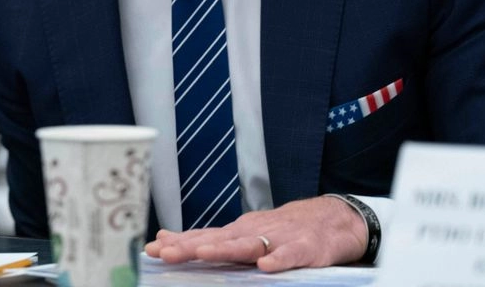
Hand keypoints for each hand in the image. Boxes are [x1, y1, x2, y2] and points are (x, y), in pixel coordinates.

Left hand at [144, 195, 367, 271]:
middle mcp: (254, 232)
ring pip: (250, 245)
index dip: (178, 243)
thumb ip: (209, 239)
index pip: (203, 237)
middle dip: (191, 246)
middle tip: (166, 252)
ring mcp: (279, 239)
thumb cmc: (285, 229)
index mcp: (239, 232)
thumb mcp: (245, 233)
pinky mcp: (305, 248)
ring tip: (204, 253)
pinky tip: (266, 267)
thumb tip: (165, 238)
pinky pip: (291, 256)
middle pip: (219, 240)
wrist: (334, 217)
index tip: (151, 249)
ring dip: (226, 249)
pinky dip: (279, 260)